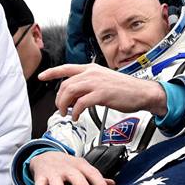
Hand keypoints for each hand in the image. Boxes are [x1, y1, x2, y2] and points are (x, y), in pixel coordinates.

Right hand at [29, 150, 114, 184]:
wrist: (46, 155)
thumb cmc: (67, 165)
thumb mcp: (82, 168)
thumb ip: (95, 177)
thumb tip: (112, 184)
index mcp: (80, 166)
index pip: (92, 173)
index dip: (99, 183)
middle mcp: (67, 169)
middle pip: (75, 176)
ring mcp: (54, 173)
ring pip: (57, 181)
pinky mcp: (41, 177)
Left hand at [39, 63, 166, 119]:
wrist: (142, 92)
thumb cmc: (126, 89)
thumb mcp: (104, 81)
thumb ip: (89, 85)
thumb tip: (76, 95)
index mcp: (92, 69)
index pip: (66, 68)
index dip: (52, 72)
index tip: (42, 76)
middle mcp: (92, 74)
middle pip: (65, 84)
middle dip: (59, 98)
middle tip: (61, 108)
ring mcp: (97, 83)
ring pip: (70, 92)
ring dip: (64, 105)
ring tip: (67, 113)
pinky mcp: (101, 94)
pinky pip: (81, 103)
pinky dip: (75, 112)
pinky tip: (77, 117)